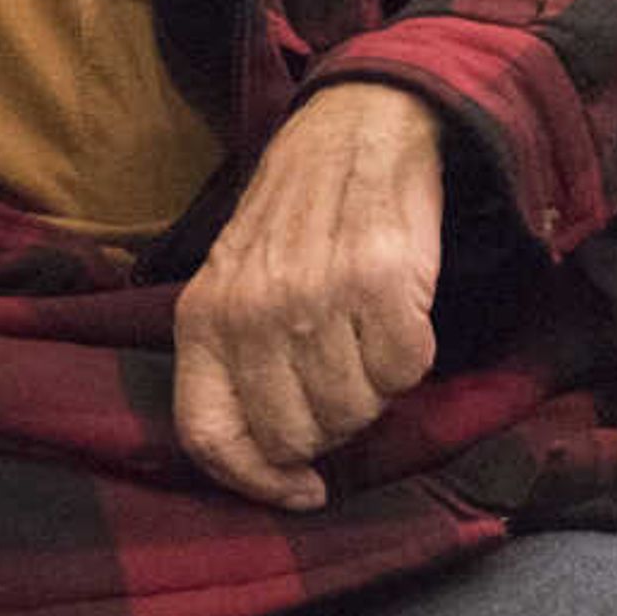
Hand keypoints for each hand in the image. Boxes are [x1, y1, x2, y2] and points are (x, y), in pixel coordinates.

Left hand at [174, 82, 447, 511]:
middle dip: (330, 426)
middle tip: (345, 380)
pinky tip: (400, 316)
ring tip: (369, 337)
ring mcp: (318, 296)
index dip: (258, 481)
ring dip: (373, 388)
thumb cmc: (296, 216)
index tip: (303, 489)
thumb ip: (235, 362)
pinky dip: (412, 355)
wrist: (359, 126)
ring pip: (356, 410)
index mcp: (204, 316)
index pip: (211, 437)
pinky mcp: (383, 280)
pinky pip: (406, 370)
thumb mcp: (233, 282)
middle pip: (296, 435)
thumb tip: (270, 462)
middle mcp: (254, 311)